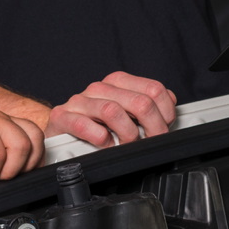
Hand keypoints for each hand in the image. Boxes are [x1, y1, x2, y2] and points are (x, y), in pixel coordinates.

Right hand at [47, 71, 176, 145]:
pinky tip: (106, 145)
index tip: (165, 128)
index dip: (166, 113)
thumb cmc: (95, 126)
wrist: (60, 134)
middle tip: (151, 142)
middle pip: (140, 102)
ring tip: (127, 145)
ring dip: (127, 134)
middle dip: (152, 128)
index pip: (154, 89)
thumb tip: (168, 106)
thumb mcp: (125, 114)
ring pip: (113, 111)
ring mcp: (79, 101)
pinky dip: (100, 138)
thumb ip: (147, 107)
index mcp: (118, 83)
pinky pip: (84, 124)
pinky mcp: (62, 117)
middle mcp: (99, 89)